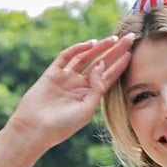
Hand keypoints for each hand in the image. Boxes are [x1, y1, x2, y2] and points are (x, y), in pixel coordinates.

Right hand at [11, 35, 136, 149]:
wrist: (35, 128)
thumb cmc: (62, 125)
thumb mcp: (86, 110)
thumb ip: (97, 88)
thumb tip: (101, 64)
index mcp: (89, 96)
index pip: (108, 76)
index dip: (119, 65)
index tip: (131, 53)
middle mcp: (79, 85)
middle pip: (100, 63)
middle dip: (114, 51)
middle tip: (129, 38)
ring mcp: (66, 77)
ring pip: (85, 57)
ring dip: (98, 47)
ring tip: (112, 39)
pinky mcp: (53, 73)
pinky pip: (66, 57)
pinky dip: (77, 49)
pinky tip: (89, 44)